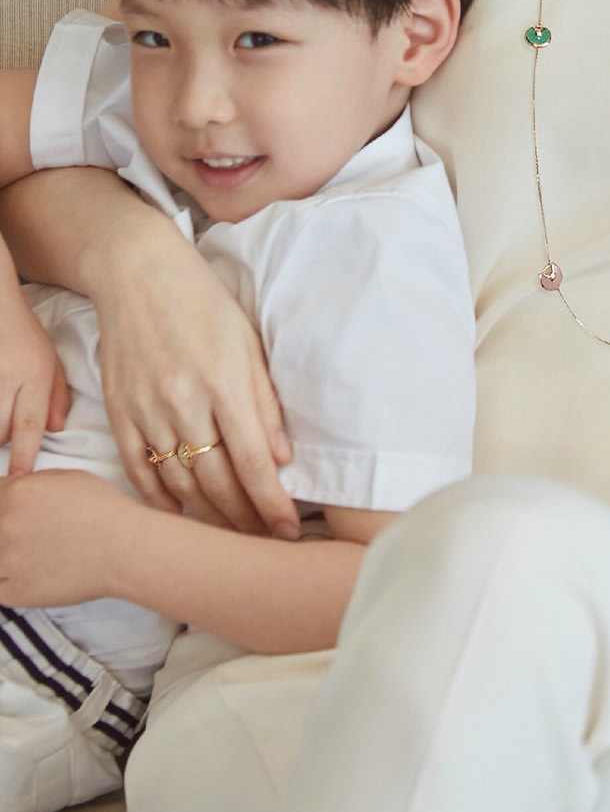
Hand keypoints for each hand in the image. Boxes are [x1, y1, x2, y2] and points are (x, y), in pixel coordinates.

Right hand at [0, 295, 69, 474]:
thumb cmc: (23, 334)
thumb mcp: (50, 359)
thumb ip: (57, 396)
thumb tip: (57, 430)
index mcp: (34, 376)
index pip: (29, 423)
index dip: (25, 455)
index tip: (20, 478)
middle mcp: (7, 378)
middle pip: (0, 431)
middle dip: (2, 443)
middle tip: (7, 438)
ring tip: (4, 411)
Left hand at [0, 469, 130, 606]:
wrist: (126, 549)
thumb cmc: (106, 512)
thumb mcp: (69, 478)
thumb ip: (32, 483)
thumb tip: (14, 488)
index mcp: (17, 493)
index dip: (5, 501)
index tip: (13, 511)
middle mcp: (6, 524)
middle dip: (8, 526)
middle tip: (29, 533)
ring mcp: (7, 560)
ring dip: (7, 554)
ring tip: (31, 553)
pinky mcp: (15, 591)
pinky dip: (9, 580)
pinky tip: (30, 572)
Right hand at [90, 228, 298, 538]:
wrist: (137, 273)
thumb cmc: (203, 302)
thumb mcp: (248, 342)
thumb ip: (264, 402)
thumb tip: (282, 458)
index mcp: (224, 382)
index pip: (252, 462)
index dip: (272, 504)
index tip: (288, 531)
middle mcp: (183, 401)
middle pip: (217, 482)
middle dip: (245, 519)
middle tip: (265, 539)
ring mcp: (146, 409)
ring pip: (179, 484)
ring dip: (208, 516)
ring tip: (232, 532)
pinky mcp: (119, 411)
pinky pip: (139, 470)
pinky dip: (160, 500)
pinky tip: (182, 514)